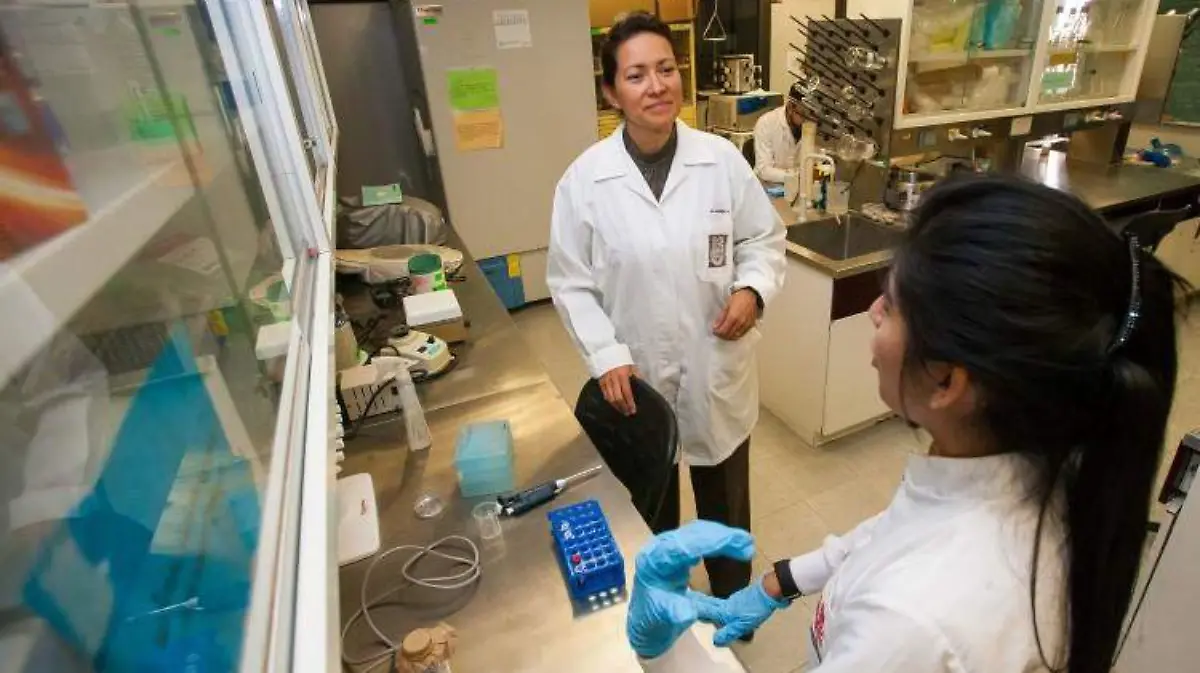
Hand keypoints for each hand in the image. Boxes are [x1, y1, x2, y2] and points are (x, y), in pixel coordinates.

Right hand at [599, 364, 637, 415]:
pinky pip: (604, 394)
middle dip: (623, 407)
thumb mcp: (631, 366)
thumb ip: (637, 376)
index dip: (630, 403)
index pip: (627, 393)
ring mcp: (606, 381)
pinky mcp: (601, 381)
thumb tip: (642, 385)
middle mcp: (614, 379)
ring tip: (622, 411)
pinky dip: (609, 401)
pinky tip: (613, 405)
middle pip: (618, 398)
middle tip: (628, 413)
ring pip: (610, 398)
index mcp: (623, 375)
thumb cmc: (621, 359)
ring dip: (616, 406)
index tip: (633, 410)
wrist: (606, 352)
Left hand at [627, 522, 756, 657]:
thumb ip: (676, 613)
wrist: (645, 619)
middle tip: (748, 543)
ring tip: (745, 543)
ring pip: (697, 531)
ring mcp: (667, 545)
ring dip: (721, 535)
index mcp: (655, 563)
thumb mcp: (663, 619)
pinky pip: (698, 536)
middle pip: (693, 533)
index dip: (712, 542)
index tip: (737, 542)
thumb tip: (689, 612)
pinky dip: (716, 538)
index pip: (685, 546)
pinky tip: (730, 544)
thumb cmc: (654, 619)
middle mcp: (659, 548)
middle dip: (722, 536)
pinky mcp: (675, 547)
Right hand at [692, 576, 789, 646]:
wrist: (769, 591)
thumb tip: (715, 641)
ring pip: (715, 602)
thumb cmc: (755, 607)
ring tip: (700, 606)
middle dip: (697, 604)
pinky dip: (717, 604)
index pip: (705, 611)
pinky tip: (722, 608)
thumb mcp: (742, 624)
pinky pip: (724, 602)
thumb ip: (728, 632)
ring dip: (706, 603)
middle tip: (688, 601)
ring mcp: (732, 600)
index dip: (694, 609)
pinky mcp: (740, 598)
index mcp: (723, 610)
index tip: (684, 606)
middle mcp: (725, 603)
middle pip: (707, 604)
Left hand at [713, 289, 759, 340]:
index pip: (723, 330)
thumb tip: (715, 326)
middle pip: (729, 335)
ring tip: (724, 333)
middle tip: (718, 332)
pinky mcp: (751, 325)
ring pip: (736, 336)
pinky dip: (736, 335)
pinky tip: (732, 332)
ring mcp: (746, 325)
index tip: (714, 331)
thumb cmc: (738, 298)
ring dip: (729, 336)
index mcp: (733, 317)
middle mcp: (740, 323)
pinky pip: (742, 334)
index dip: (717, 332)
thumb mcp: (727, 305)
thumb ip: (721, 317)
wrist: (751, 295)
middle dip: (722, 335)